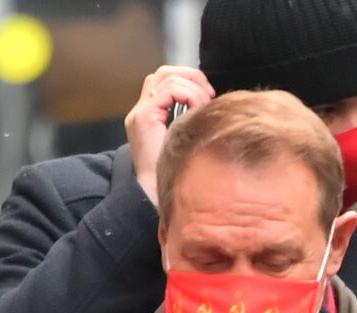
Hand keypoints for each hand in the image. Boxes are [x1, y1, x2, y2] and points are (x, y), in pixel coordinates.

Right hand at [125, 66, 215, 204]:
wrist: (156, 196)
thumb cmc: (178, 174)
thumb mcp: (189, 142)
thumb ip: (193, 122)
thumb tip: (216, 106)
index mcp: (152, 114)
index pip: (168, 79)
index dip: (191, 80)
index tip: (210, 97)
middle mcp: (143, 109)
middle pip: (165, 72)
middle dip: (192, 77)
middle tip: (209, 95)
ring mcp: (140, 112)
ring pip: (166, 76)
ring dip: (192, 86)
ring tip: (204, 104)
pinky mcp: (143, 117)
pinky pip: (168, 90)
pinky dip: (188, 94)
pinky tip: (197, 108)